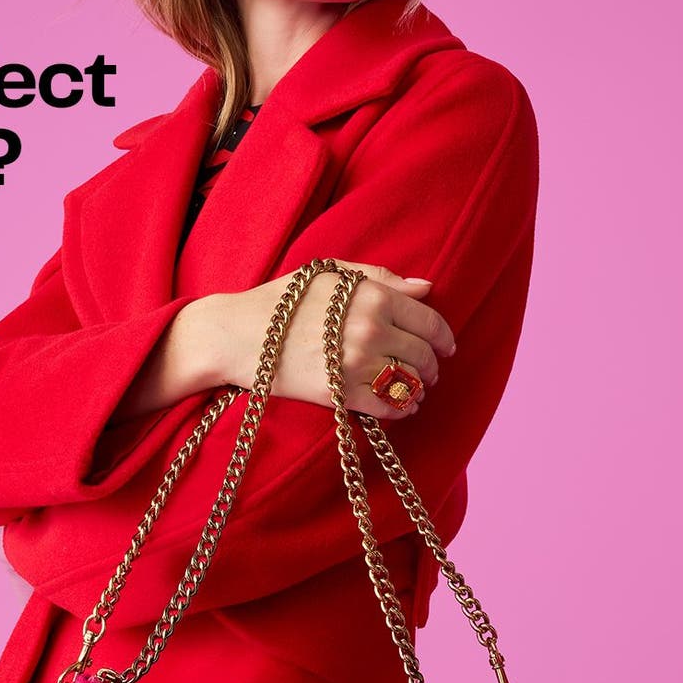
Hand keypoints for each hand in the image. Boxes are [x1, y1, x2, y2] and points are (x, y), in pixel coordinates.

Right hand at [204, 261, 458, 420]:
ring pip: (410, 381)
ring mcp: (357, 363)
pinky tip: (402, 406)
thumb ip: (380, 277)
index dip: (443, 337)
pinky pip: (389, 406)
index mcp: (372, 296)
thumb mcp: (330, 274)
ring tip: (415, 389)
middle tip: (429, 371)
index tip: (446, 347)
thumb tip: (425, 288)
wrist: (235, 335)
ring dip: (419, 388)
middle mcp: (371, 329)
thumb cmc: (280, 301)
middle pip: (424, 355)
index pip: (429, 321)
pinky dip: (403, 408)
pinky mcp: (341, 393)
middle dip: (432, 365)